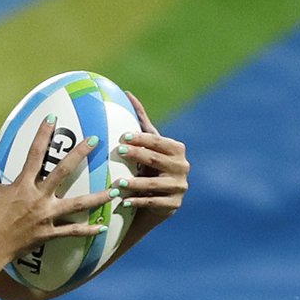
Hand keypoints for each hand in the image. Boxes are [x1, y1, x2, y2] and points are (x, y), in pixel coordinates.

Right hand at [0, 122, 111, 268]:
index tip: (53, 118)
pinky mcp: (48, 233)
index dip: (43, 135)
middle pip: (63, 171)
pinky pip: (71, 231)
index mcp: (22, 184)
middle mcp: (38, 197)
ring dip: (98, 196)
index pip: (35, 154)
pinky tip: (102, 226)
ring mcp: (46, 216)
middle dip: (80, 154)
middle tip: (95, 139)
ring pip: (77, 204)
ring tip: (116, 189)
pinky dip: (87, 230)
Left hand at [117, 92, 189, 222]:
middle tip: (118, 152)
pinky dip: (138, 202)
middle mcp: (182, 167)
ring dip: (135, 183)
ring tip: (117, 183)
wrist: (157, 203)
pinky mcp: (174, 205)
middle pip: (157, 160)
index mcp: (177, 150)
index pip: (158, 142)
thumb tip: (127, 93)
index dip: (142, 139)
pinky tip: (124, 202)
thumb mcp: (147, 147)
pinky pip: (154, 202)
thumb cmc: (149, 169)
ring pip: (155, 184)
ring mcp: (180, 187)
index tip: (123, 137)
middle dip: (138, 155)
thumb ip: (141, 123)